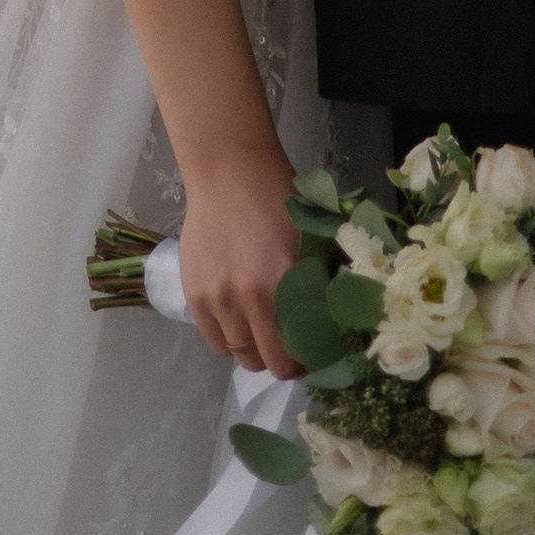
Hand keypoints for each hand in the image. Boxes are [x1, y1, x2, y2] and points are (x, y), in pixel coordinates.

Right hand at [177, 149, 304, 375]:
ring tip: (262, 332)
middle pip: (271, 362)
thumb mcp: (311, 240)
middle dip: (284, 362)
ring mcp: (218, 297)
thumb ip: (322, 285)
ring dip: (256, 351)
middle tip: (290, 349)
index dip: (311, 361)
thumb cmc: (277, 200)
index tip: (314, 355)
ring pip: (242, 356)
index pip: (302, 351)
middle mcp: (250, 297)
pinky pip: (215, 342)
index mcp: (286, 283)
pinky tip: (239, 323)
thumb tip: (340, 327)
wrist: (228, 171)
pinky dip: (230, 342)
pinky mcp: (195, 294)